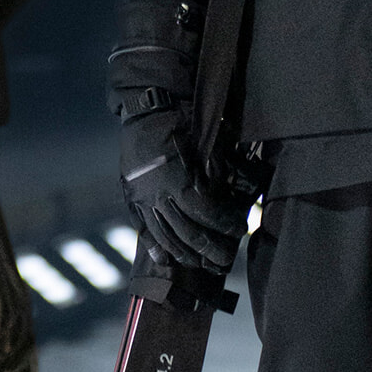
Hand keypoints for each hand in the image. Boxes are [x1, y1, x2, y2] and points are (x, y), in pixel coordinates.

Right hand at [120, 108, 253, 274]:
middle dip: (209, 248)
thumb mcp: (207, 142)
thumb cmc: (182, 120)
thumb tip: (231, 194)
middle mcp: (157, 194)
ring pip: (164, 236)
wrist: (146, 109)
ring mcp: (141, 198)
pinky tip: (164, 259)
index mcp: (178, 180)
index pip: (206, 213)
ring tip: (200, 263)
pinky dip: (153, 245)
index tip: (240, 229)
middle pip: (187, 232)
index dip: (225, 225)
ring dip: (185, 253)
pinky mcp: (131, 197)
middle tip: (225, 259)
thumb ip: (216, 172)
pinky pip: (142, 227)